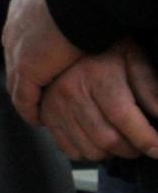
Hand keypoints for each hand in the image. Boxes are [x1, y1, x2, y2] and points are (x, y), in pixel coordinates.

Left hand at [2, 0, 85, 126]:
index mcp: (21, 8)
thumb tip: (72, 15)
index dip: (28, 54)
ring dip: (26, 98)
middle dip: (23, 78)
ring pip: (15, 81)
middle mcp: (13, 30)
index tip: (38, 66)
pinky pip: (23, 97)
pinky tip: (38, 118)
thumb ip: (60, 10)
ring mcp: (16, 51)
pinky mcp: (25, 70)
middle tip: (36, 94)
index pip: (20, 38)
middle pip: (14, 61)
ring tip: (38, 111)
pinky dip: (29, 109)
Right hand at [38, 40, 157, 160]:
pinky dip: (88, 153)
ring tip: (121, 141)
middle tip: (143, 144)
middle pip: (107, 139)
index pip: (123, 117)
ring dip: (111, 154)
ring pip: (89, 149)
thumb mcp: (133, 58)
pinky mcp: (46, 115)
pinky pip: (69, 149)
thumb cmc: (105, 50)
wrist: (64, 39)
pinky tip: (98, 141)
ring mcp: (55, 106)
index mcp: (96, 76)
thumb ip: (150, 87)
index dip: (146, 139)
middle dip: (132, 150)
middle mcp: (72, 92)